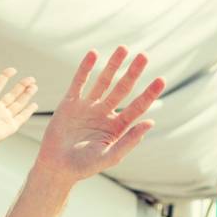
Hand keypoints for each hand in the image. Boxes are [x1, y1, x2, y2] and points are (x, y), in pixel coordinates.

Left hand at [0, 68, 37, 150]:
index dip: (4, 78)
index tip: (13, 70)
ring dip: (27, 95)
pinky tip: (34, 104)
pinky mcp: (10, 127)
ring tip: (34, 86)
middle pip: (11, 94)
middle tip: (31, 78)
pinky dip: (28, 111)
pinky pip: (21, 117)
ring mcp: (3, 118)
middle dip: (21, 86)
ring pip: (18, 104)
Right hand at [35, 47, 163, 182]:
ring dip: (113, 65)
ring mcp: (87, 107)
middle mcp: (104, 114)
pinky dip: (85, 68)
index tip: (161, 80)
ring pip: (103, 82)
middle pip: (122, 89)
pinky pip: (79, 82)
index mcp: (116, 127)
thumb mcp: (109, 156)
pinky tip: (94, 54)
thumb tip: (150, 122)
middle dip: (133, 73)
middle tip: (144, 56)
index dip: (149, 94)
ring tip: (123, 48)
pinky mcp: (70, 104)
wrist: (56, 167)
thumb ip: (129, 141)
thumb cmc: (83, 166)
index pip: (137, 107)